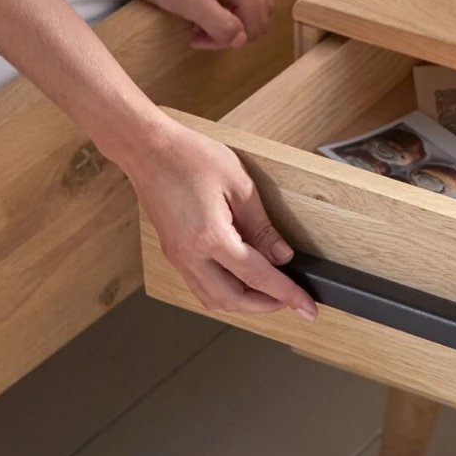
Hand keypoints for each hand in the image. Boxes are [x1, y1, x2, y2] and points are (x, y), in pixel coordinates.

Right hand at [119, 116, 316, 319]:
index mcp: (211, 237)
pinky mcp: (173, 252)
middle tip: (290, 300)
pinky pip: (200, 286)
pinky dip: (223, 292)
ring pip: (212, 299)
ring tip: (268, 292)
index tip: (307, 306)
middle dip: (265, 306)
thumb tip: (281, 256)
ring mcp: (178, 256)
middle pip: (232, 300)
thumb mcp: (240, 186)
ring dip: (243, 303)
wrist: (148, 149)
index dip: (287, 294)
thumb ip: (262, 227)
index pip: (258, 277)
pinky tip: (239, 280)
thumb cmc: (190, 157)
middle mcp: (190, 255)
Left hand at [123, 0, 274, 50]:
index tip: (199, 36)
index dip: (229, 39)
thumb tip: (241, 39)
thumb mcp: (187, 5)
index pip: (254, 26)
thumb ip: (219, 25)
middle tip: (202, 28)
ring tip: (212, 12)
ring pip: (263, 1)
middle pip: (262, 15)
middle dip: (235, 28)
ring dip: (241, 14)